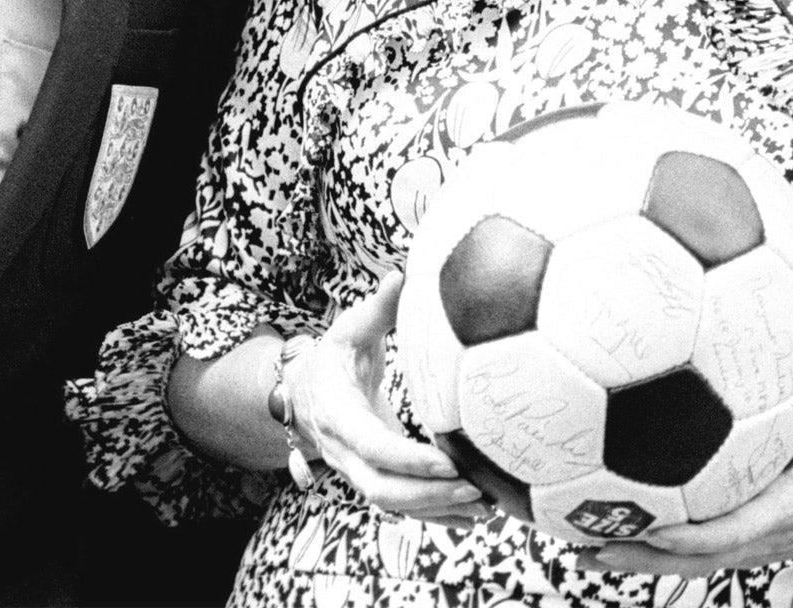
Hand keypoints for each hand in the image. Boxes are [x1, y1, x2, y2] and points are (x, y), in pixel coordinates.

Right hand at [287, 271, 488, 523]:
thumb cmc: (333, 357)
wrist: (304, 393)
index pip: (372, 446)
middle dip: (429, 495)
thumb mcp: (347, 329)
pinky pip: (402, 508)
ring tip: (488, 507)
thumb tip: (402, 275)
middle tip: (477, 488)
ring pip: (393, 506)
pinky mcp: (374, 479)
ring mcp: (357, 472)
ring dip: (438, 511)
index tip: (450, 462)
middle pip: (382, 490)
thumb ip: (377, 308)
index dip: (409, 459)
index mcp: (338, 415)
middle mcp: (344, 453)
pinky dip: (436, 516)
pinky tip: (474, 515)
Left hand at [582, 360, 792, 576]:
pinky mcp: (727, 547)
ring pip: (680, 565)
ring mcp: (738, 549)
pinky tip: (606, 539)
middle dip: (642, 556)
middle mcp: (752, 541)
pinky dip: (645, 553)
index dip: (692, 536)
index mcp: (777, 515)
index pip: (730, 533)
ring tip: (580, 549)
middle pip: (690, 561)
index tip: (657, 528)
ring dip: (633, 560)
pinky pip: (683, 557)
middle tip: (595, 544)